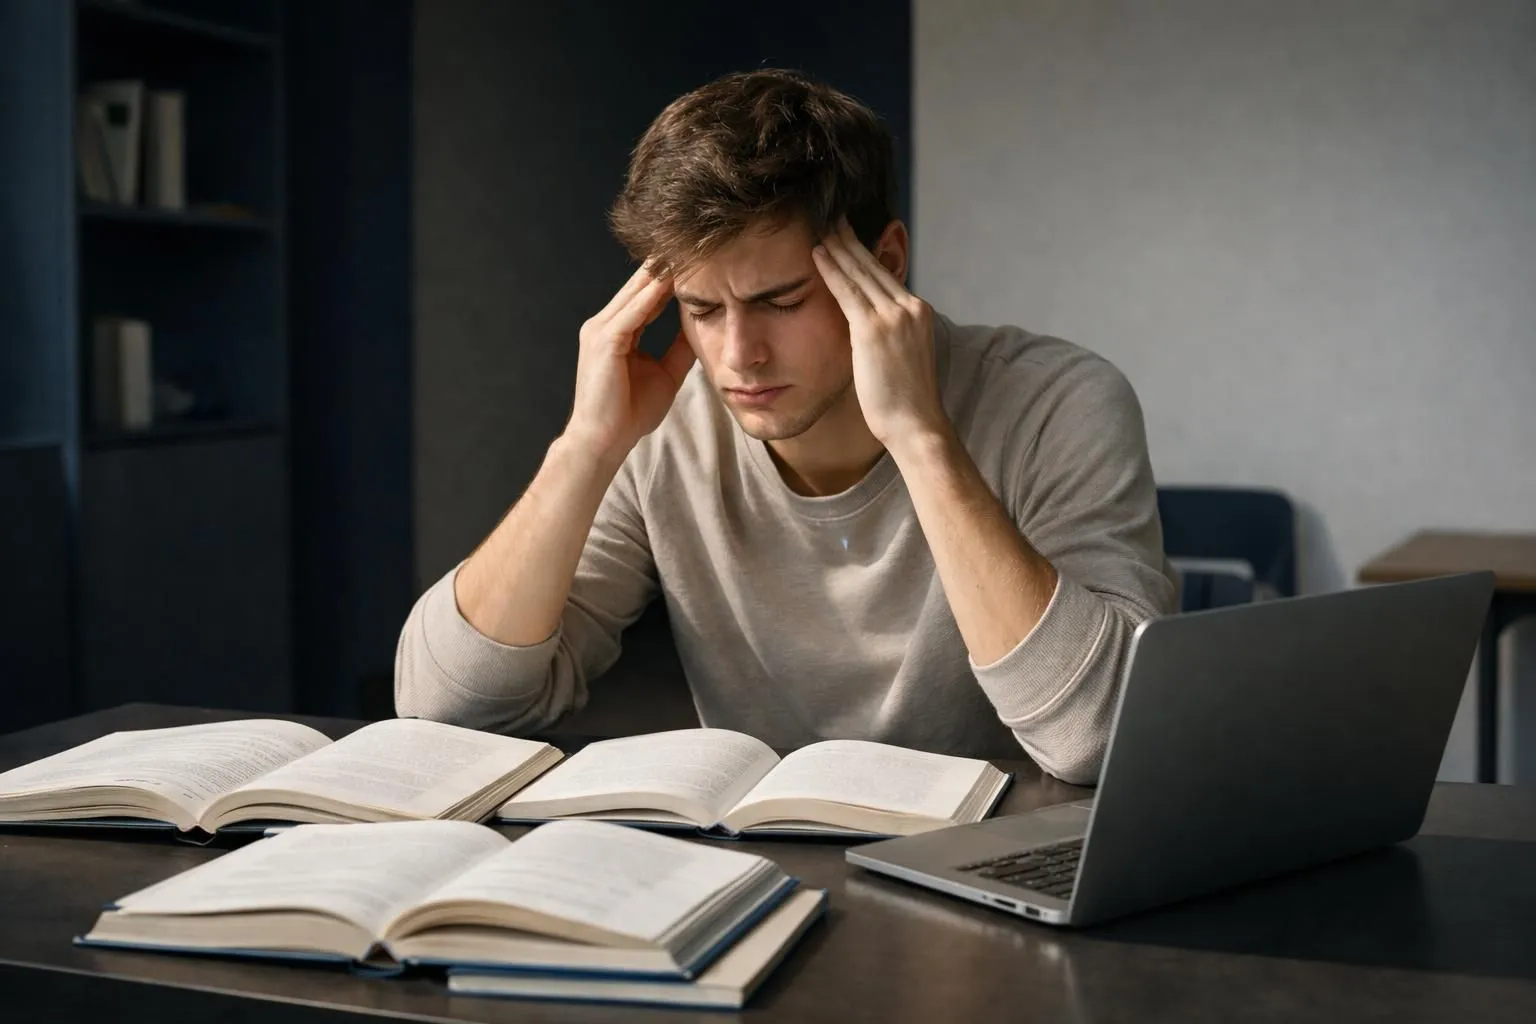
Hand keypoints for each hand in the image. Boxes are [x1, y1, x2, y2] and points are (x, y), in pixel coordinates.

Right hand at [566, 264, 696, 463]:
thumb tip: (700, 327)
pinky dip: (651, 295)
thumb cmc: (629, 413)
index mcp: (618, 331)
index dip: (669, 277)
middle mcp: (605, 324)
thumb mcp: (665, 373)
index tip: (696, 260)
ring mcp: (601, 331)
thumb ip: (679, 348)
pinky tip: (671, 280)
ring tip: (685, 251)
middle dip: (664, 265)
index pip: (645, 295)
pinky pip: (632, 313)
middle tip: (692, 241)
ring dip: (660, 272)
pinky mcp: (604, 342)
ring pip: (635, 293)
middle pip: (639, 286)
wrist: (604, 441)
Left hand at [811, 220, 948, 452]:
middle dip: (849, 239)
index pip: (884, 275)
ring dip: (837, 246)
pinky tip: (817, 253)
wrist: (916, 425)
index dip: (863, 253)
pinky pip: (848, 291)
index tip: (846, 234)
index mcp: (918, 312)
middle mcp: (910, 307)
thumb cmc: (904, 403)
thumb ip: (888, 336)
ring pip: (860, 272)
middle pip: (873, 265)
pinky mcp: (874, 330)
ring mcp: (894, 317)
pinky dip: (831, 269)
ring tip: (819, 226)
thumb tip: (867, 330)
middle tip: (830, 216)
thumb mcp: (901, 358)